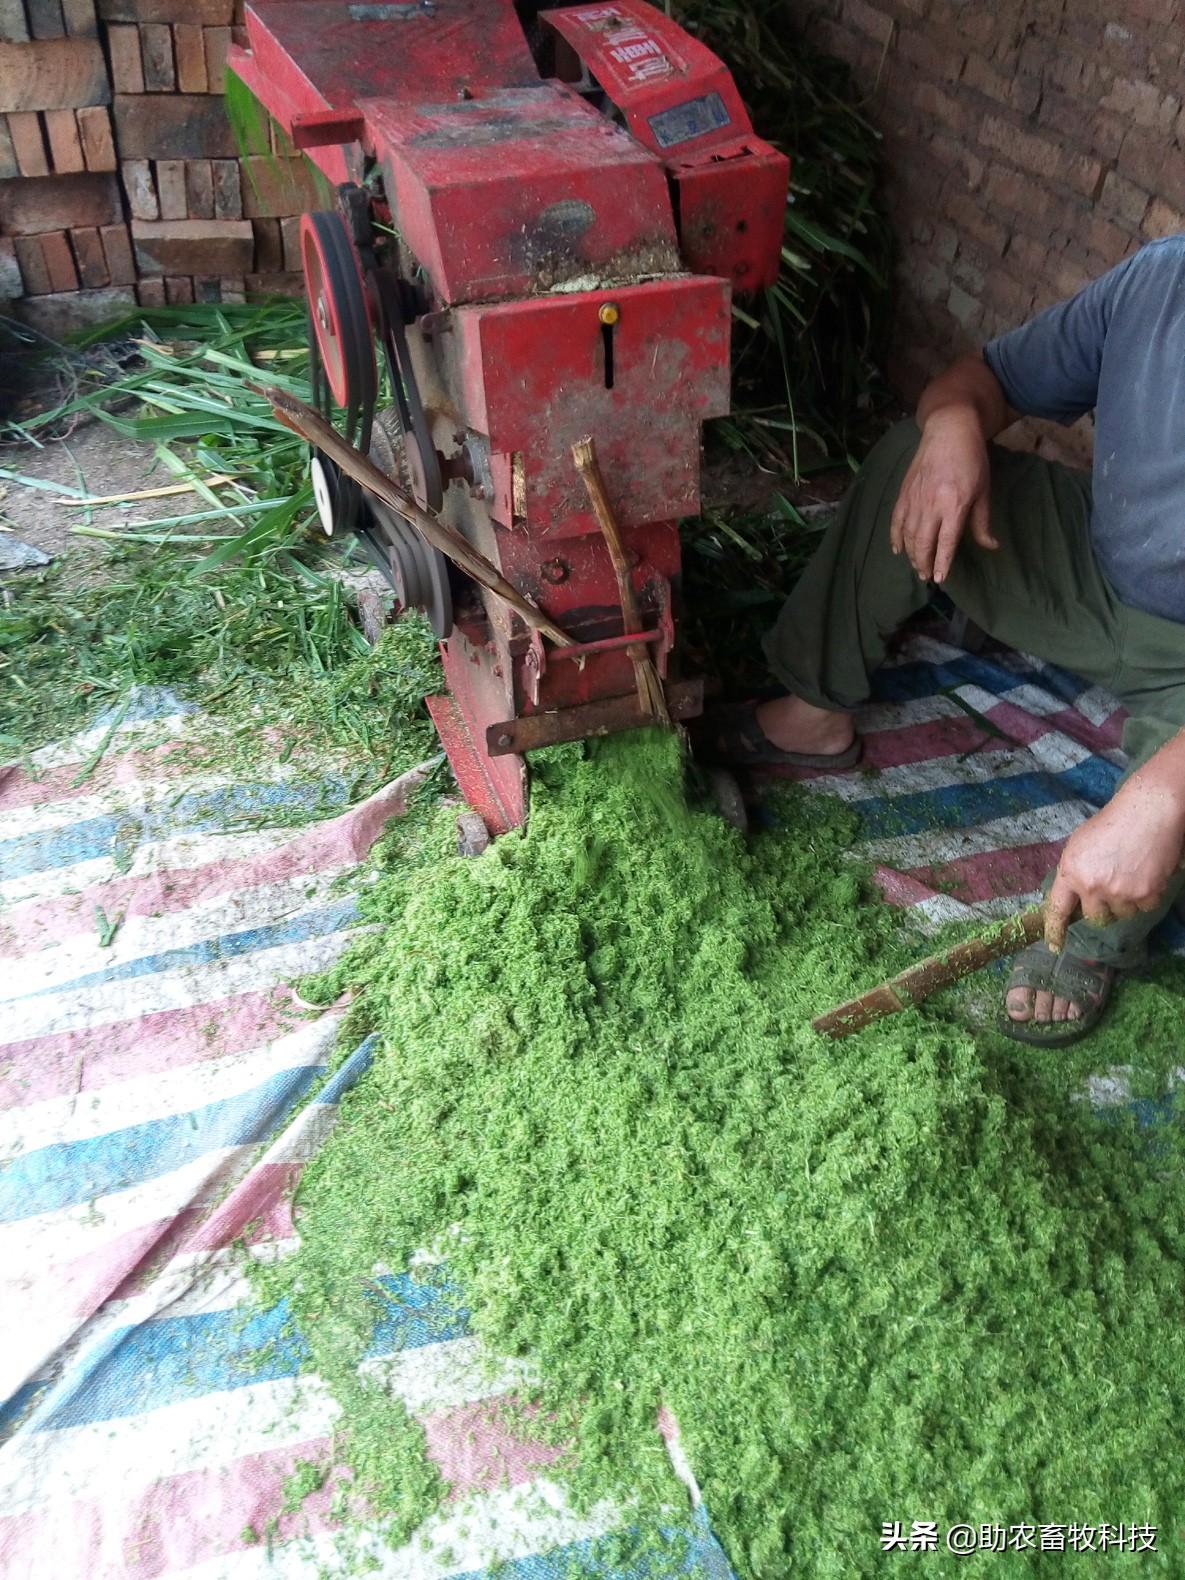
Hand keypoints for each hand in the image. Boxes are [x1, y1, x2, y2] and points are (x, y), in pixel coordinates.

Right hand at [889, 405, 998, 582]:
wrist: (949, 429)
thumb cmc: (972, 459)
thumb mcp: (983, 490)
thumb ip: (981, 521)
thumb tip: (990, 546)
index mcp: (954, 505)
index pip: (946, 542)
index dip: (943, 562)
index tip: (940, 578)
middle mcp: (931, 505)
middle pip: (923, 542)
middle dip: (924, 562)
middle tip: (927, 576)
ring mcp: (915, 499)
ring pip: (908, 534)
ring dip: (911, 554)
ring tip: (916, 566)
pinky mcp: (904, 492)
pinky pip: (896, 520)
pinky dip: (895, 536)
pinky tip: (897, 549)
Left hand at [1045, 779, 1184, 950]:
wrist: (1147, 812)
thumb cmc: (1111, 824)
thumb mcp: (1079, 845)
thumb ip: (1074, 872)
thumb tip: (1074, 896)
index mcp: (1071, 872)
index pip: (1058, 908)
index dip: (1056, 929)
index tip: (1055, 945)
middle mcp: (1092, 886)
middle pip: (1095, 917)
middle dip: (1103, 907)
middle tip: (1112, 887)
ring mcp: (1119, 892)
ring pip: (1122, 914)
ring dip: (1126, 901)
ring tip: (1130, 873)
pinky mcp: (1145, 894)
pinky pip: (1144, 907)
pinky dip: (1146, 895)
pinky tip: (1146, 873)